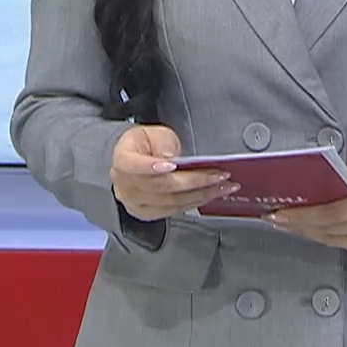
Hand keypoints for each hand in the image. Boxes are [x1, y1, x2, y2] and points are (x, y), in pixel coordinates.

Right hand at [109, 124, 236, 221]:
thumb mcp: (153, 133)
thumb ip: (162, 141)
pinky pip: (175, 210)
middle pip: (162, 186)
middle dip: (195, 181)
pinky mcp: (148, 214)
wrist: (133, 161)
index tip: (172, 164)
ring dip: (202, 194)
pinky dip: (196, 202)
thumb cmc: (144, 145)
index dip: (152, 166)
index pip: (133, 165)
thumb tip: (170, 156)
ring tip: (224, 186)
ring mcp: (136, 203)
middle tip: (219, 175)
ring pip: (172, 202)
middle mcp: (126, 186)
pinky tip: (211, 194)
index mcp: (123, 161)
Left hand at [264, 159, 346, 258]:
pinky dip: (324, 237)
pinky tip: (310, 230)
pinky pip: (342, 245)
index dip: (302, 216)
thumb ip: (334, 180)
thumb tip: (302, 190)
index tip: (280, 213)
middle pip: (327, 230)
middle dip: (299, 224)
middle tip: (277, 218)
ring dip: (307, 232)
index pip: (329, 214)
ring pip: (331, 240)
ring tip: (288, 223)